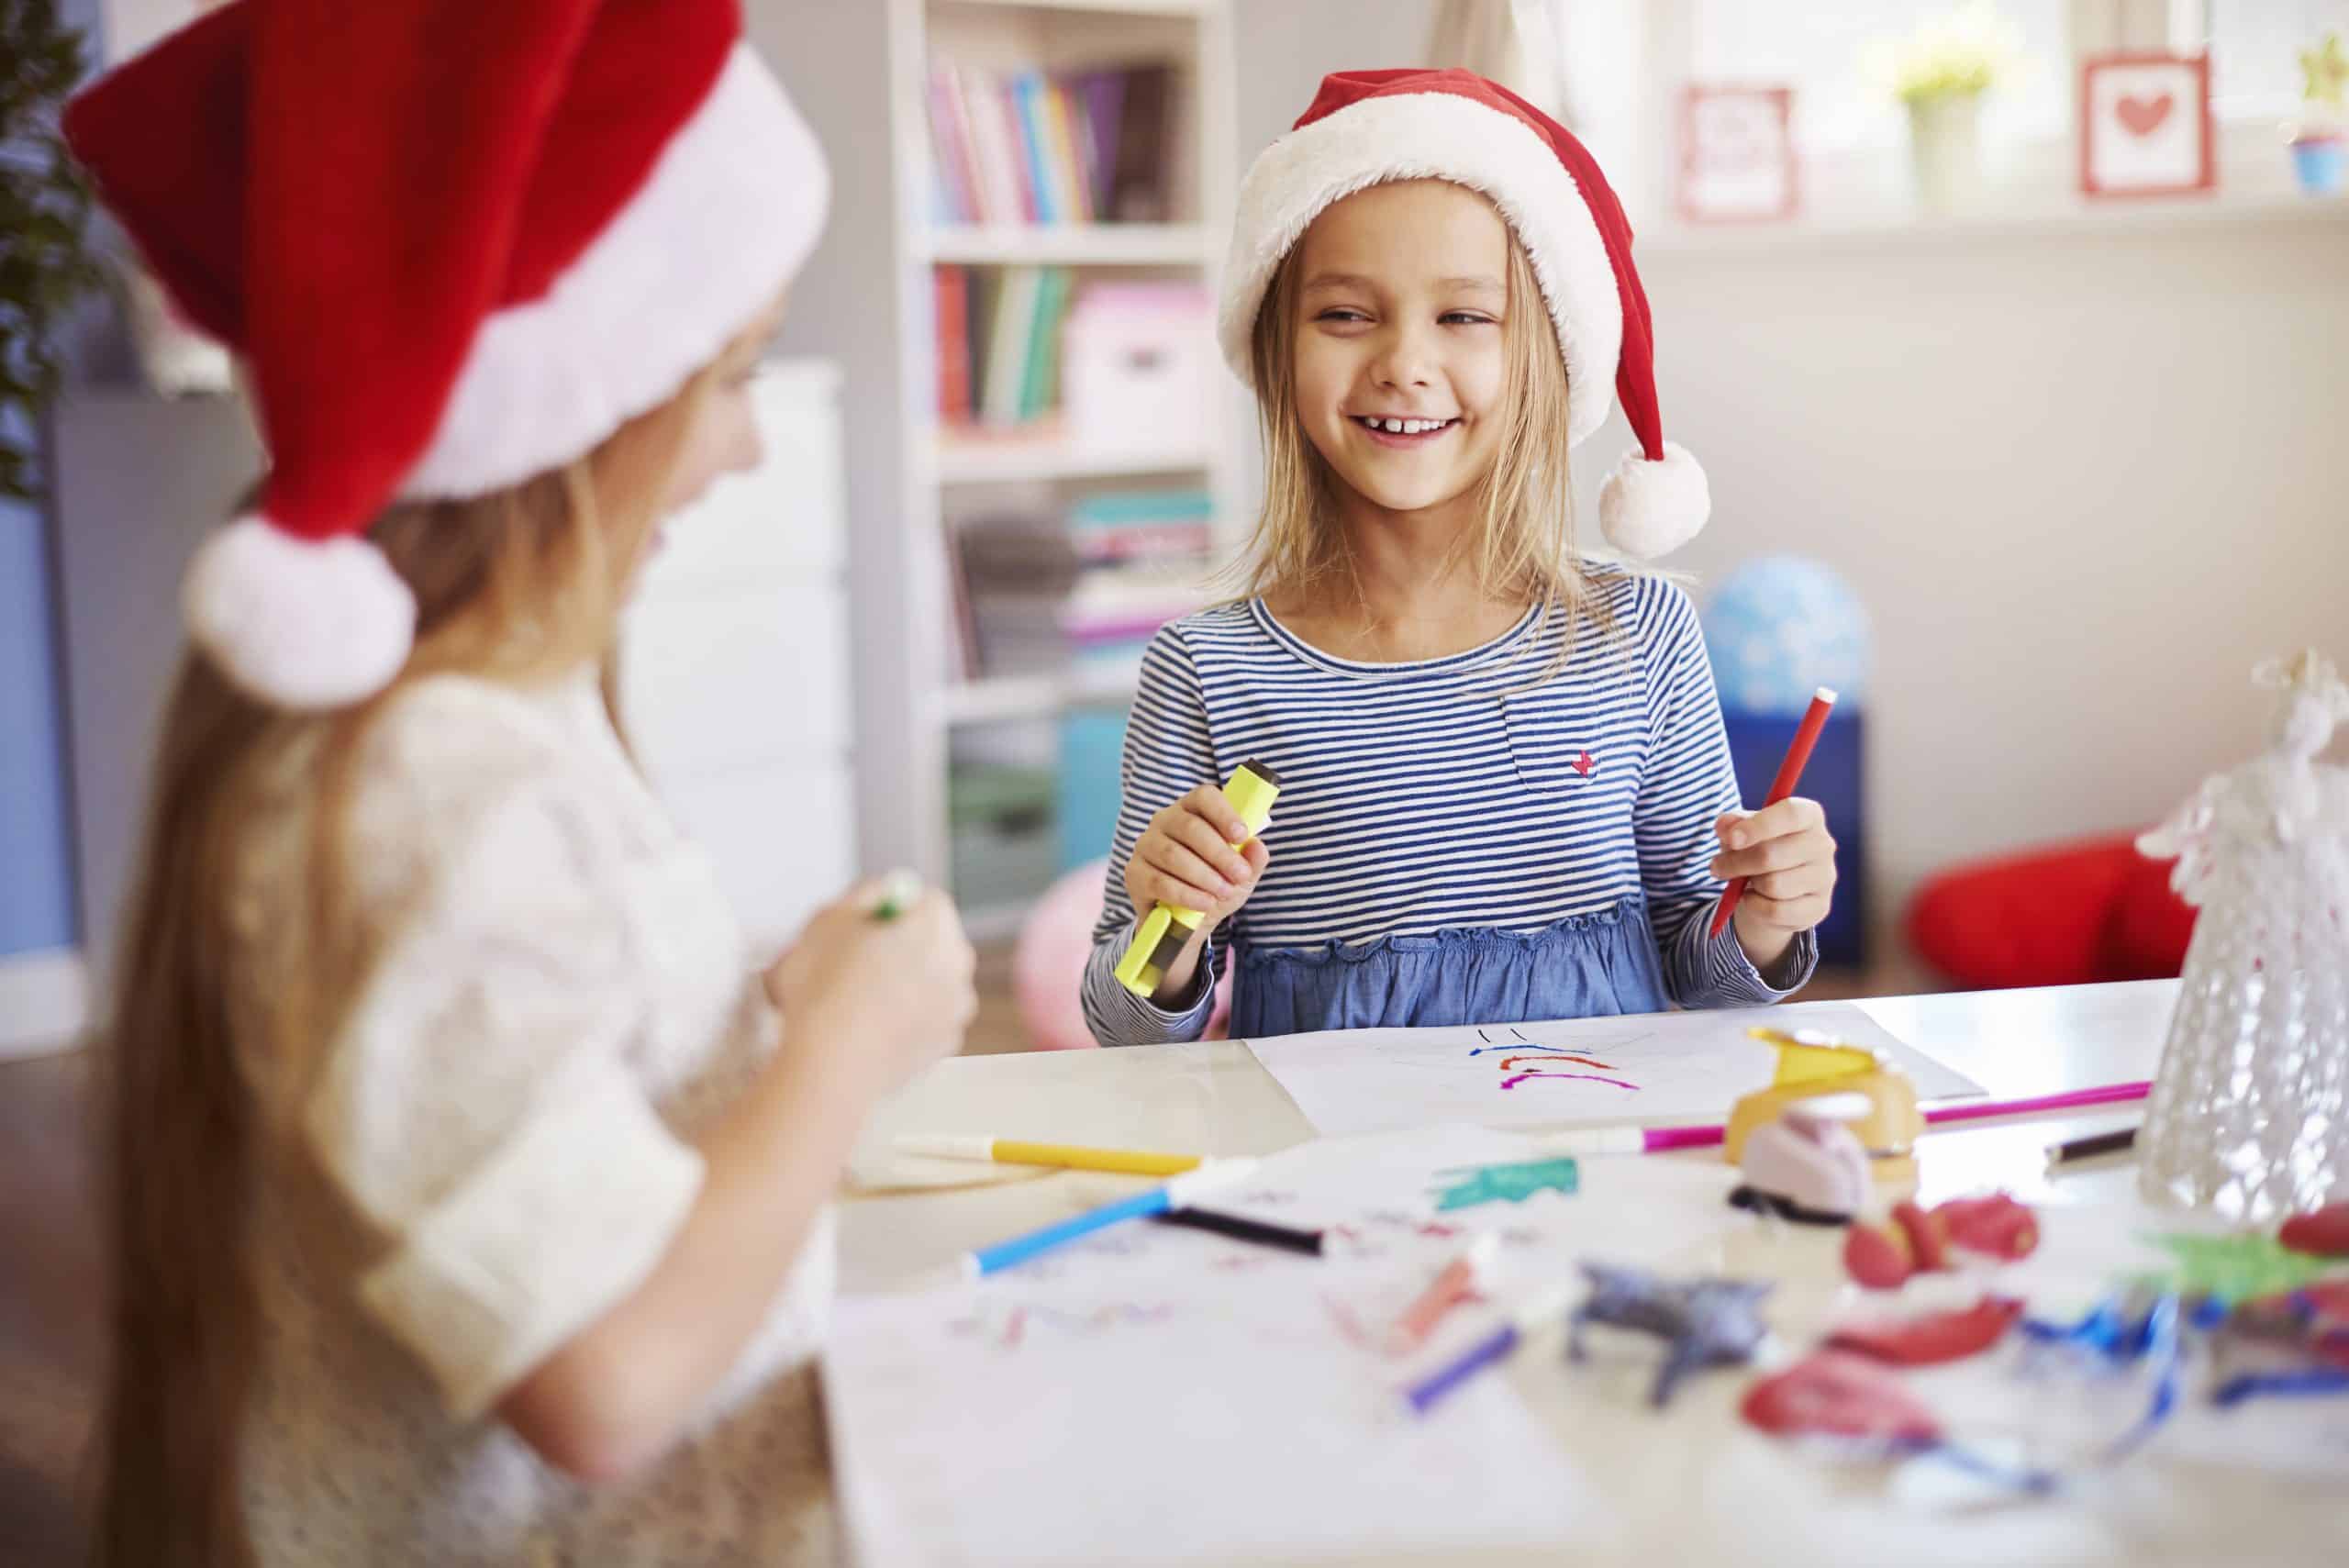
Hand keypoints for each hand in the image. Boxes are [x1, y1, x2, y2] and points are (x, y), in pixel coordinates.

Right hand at [764, 877, 976, 1097]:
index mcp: (935, 926)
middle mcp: (958, 964)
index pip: (926, 901)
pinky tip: (864, 1029)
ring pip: (927, 983)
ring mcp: (955, 1009)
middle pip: (932, 942)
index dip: (890, 909)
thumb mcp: (827, 918)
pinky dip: (901, 1020)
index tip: (860, 925)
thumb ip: (862, 894)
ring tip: (849, 1000)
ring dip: (899, 985)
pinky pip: (923, 1020)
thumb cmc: (824, 988)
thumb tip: (881, 892)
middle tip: (852, 961)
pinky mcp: (944, 1046)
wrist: (830, 1067)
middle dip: (899, 947)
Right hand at [1124, 784, 1271, 933]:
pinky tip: (1205, 904)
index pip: (1204, 797)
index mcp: (1192, 811)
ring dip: (1204, 875)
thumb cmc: (1215, 888)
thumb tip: (1257, 847)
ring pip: (1173, 854)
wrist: (1187, 923)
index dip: (1223, 813)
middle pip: (1190, 827)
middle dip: (1219, 853)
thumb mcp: (1241, 877)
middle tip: (1240, 875)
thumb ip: (1253, 861)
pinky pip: (1159, 881)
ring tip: (1223, 893)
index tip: (1242, 835)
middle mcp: (1164, 821)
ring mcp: (1145, 845)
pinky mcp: (1134, 873)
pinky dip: (1186, 894)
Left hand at [1712, 798, 1836, 971]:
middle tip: (1716, 866)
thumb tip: (1724, 827)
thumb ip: (1731, 825)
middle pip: (1772, 855)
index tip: (1731, 839)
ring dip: (1746, 886)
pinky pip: (1776, 911)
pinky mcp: (1819, 907)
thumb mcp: (1742, 831)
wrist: (1773, 890)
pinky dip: (1755, 906)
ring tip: (1743, 881)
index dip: (1758, 826)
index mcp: (1809, 815)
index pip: (1791, 814)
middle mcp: (1823, 844)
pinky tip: (1753, 898)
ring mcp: (1825, 878)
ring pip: (1773, 885)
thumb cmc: (1757, 850)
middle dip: (1736, 863)